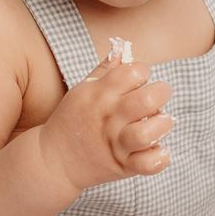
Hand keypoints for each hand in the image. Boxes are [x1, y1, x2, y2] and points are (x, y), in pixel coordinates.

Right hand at [38, 46, 173, 189]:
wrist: (51, 160)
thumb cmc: (73, 120)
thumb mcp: (83, 90)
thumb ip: (106, 70)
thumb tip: (123, 49)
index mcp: (99, 94)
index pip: (133, 71)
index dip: (143, 73)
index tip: (140, 83)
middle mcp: (108, 117)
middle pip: (147, 100)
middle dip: (161, 94)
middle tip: (157, 100)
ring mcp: (114, 143)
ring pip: (149, 133)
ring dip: (163, 125)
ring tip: (160, 123)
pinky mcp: (121, 166)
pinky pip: (148, 164)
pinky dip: (160, 157)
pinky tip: (158, 149)